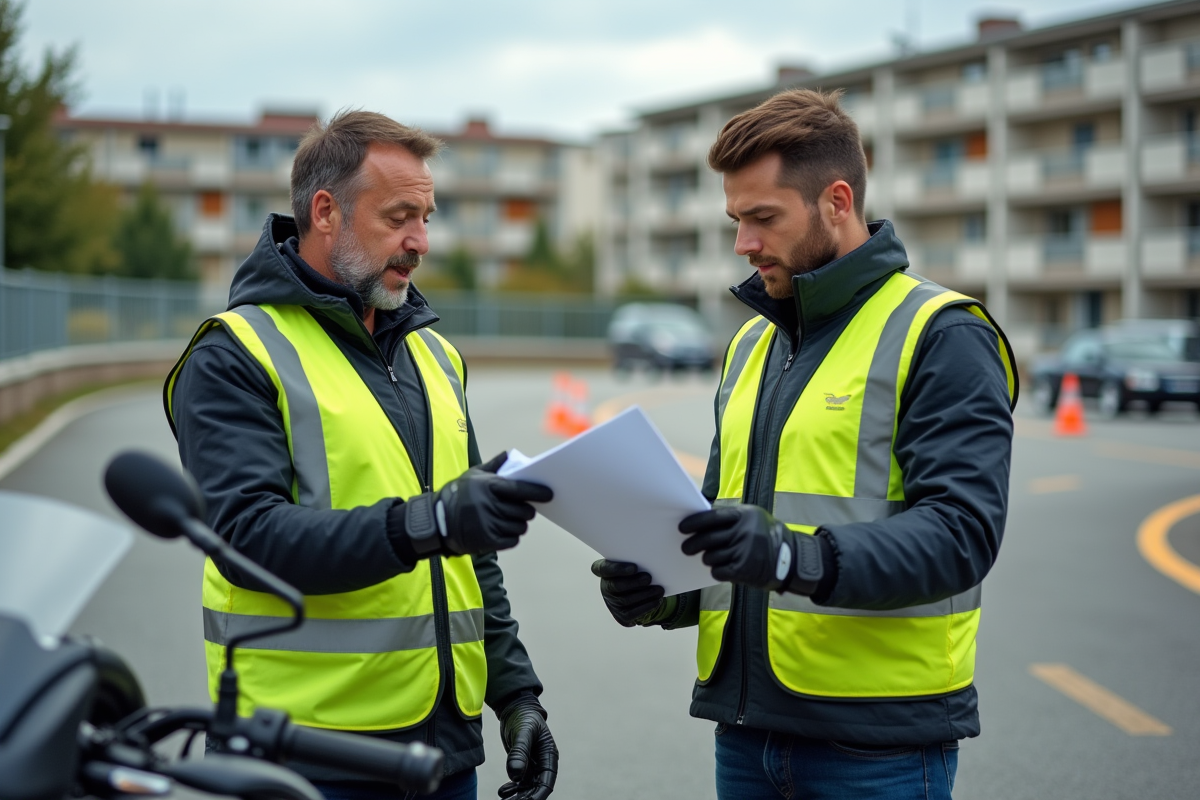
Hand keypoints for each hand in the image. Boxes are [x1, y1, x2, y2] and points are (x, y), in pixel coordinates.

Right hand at [438, 452, 552, 554]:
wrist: (437, 520)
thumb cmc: (459, 494)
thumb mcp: (473, 474)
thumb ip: (494, 465)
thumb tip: (511, 454)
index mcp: (489, 486)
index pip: (520, 489)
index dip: (537, 492)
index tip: (549, 494)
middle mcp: (490, 505)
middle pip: (524, 511)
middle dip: (527, 511)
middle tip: (523, 509)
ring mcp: (489, 524)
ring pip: (520, 527)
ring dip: (519, 524)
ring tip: (511, 520)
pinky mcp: (487, 541)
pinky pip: (512, 540)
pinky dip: (512, 536)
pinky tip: (503, 530)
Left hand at [498, 698, 556, 799]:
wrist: (515, 709)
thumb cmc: (524, 718)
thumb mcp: (522, 733)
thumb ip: (519, 753)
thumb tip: (515, 776)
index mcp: (549, 756)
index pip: (546, 782)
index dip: (537, 795)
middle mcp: (542, 763)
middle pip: (536, 788)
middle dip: (525, 798)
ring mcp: (532, 766)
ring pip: (527, 787)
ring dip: (517, 795)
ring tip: (504, 798)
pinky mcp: (522, 765)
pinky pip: (518, 782)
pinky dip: (511, 789)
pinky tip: (502, 792)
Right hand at [590, 560, 667, 626]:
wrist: (638, 594)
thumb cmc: (635, 573)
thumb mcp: (632, 564)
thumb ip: (635, 561)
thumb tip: (650, 561)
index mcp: (604, 571)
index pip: (601, 568)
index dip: (616, 569)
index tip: (634, 567)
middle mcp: (605, 588)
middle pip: (615, 586)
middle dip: (634, 582)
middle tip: (648, 578)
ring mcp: (612, 603)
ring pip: (626, 600)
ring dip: (644, 594)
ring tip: (659, 589)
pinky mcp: (622, 616)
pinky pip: (633, 613)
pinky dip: (647, 606)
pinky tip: (657, 600)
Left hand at [679, 505, 817, 591]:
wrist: (789, 560)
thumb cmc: (764, 537)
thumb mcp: (751, 519)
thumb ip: (729, 519)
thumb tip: (699, 521)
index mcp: (744, 515)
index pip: (712, 517)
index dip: (695, 523)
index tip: (682, 528)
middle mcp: (744, 532)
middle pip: (708, 539)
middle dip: (692, 545)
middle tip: (686, 548)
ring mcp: (745, 551)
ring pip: (711, 557)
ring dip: (708, 559)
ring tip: (712, 558)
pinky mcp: (744, 569)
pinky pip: (719, 571)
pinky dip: (717, 571)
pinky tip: (723, 569)